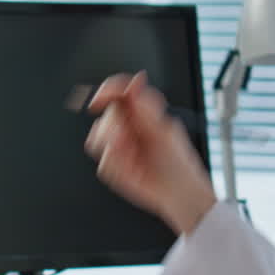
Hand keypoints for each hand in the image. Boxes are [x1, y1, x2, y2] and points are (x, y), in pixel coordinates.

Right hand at [84, 71, 215, 235]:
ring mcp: (118, 144)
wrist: (176, 194)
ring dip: (113, 149)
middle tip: (129, 141)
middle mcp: (128, 126)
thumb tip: (136, 80)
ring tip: (132, 158)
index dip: (105, 91)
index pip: (118, 92)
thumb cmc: (178, 164)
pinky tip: (131, 169)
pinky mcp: (111, 163)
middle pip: (106, 114)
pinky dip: (115, 166)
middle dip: (114, 129)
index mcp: (142, 113)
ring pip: (96, 135)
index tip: (98, 100)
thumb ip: (146, 105)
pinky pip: (101, 161)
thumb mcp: (164, 130)